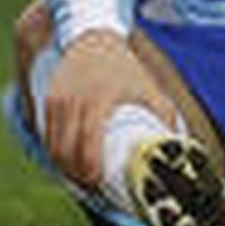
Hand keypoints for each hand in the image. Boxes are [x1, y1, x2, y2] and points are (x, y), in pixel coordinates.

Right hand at [43, 30, 181, 190]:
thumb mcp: (147, 86)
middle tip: (89, 187)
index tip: (97, 182)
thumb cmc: (124, 67)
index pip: (88, 144)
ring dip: (63, 167)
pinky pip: (47, 135)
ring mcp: (59, 100)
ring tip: (78, 178)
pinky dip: (54, 151)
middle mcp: (76, 100)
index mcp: (100, 99)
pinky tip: (63, 162)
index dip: (89, 169)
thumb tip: (177, 143)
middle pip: (67, 151)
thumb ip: (164, 112)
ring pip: (54, 146)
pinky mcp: (49, 100)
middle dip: (75, 174)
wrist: (95, 39)